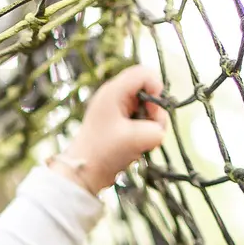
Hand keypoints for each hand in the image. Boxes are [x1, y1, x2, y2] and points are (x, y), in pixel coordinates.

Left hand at [51, 64, 168, 194]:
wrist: (84, 171)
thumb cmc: (103, 152)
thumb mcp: (134, 139)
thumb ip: (156, 130)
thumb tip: (159, 129)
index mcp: (113, 92)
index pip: (144, 73)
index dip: (156, 87)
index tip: (155, 110)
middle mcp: (114, 96)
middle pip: (147, 89)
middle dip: (154, 109)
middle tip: (150, 127)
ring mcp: (116, 109)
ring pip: (145, 106)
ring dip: (150, 122)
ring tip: (142, 140)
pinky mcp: (118, 121)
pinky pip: (139, 118)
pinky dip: (143, 129)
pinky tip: (136, 142)